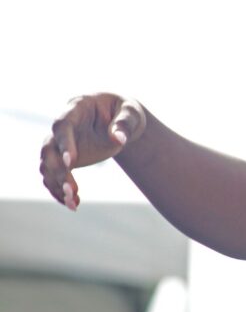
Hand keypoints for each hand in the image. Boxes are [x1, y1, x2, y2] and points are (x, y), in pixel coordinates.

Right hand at [39, 94, 146, 210]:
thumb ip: (124, 124)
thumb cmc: (125, 112)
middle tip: (71, 190)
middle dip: (58, 171)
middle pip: (49, 149)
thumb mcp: (131, 113)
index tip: (70, 163)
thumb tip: (119, 139)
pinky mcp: (63, 159)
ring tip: (73, 203)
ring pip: (47, 165)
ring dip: (56, 185)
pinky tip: (73, 204)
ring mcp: (60, 143)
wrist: (122, 121)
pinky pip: (53, 176)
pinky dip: (59, 191)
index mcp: (77, 107)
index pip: (62, 125)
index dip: (64, 143)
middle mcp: (63, 126)